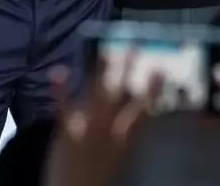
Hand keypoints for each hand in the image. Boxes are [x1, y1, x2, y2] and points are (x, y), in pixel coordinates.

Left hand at [45, 53, 159, 185]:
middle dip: (127, 70)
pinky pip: (64, 109)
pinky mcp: (67, 133)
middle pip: (121, 95)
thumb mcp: (117, 155)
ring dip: (102, 72)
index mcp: (126, 139)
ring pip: (98, 96)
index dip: (152, 89)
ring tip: (106, 51)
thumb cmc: (96, 176)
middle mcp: (111, 131)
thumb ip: (120, 133)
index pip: (144, 110)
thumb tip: (126, 109)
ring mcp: (88, 130)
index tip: (160, 69)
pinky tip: (59, 72)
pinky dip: (61, 90)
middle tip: (133, 47)